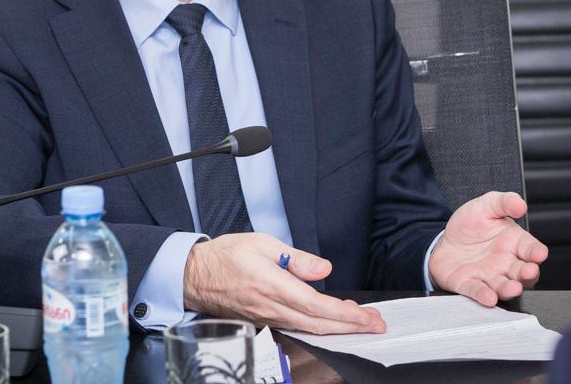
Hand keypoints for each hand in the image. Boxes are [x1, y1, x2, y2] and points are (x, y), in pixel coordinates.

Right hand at [183, 232, 385, 333]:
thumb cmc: (224, 256)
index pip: (317, 306)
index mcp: (273, 286)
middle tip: (375, 324)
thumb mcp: (262, 243)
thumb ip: (295, 258)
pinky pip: (297, 327)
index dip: (345, 314)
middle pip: (319, 324)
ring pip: (310, 329)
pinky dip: (319, 326)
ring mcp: (268, 317)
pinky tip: (330, 321)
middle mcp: (271, 307)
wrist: (194, 275)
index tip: (366, 317)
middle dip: (351, 326)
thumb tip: (323, 268)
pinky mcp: (264, 320)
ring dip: (338, 327)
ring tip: (359, 321)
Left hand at [428, 191, 547, 306]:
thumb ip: (504, 202)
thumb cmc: (471, 225)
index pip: (530, 248)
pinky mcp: (469, 284)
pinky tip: (488, 298)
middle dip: (527, 273)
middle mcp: (505, 263)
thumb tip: (521, 204)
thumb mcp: (486, 205)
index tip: (539, 253)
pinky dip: (483, 295)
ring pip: (503, 286)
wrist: (445, 239)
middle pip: (522, 272)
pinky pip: (477, 291)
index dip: (536, 251)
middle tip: (529, 271)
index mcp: (514, 243)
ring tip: (513, 288)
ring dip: (509, 289)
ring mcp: (488, 276)